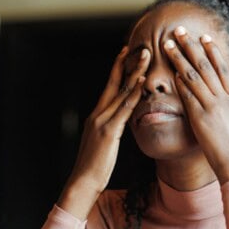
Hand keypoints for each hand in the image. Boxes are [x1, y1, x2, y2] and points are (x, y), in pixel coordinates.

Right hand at [58, 46, 149, 216]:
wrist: (82, 182)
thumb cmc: (94, 166)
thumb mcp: (103, 143)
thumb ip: (111, 128)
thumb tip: (119, 122)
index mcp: (97, 115)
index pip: (109, 87)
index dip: (118, 69)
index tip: (126, 53)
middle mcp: (98, 113)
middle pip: (114, 82)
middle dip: (127, 63)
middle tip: (139, 47)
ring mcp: (103, 120)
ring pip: (120, 91)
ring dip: (134, 72)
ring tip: (145, 56)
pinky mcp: (109, 131)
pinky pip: (124, 108)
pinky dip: (133, 93)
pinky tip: (141, 82)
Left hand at [164, 26, 228, 184]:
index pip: (223, 70)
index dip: (213, 52)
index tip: (204, 39)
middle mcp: (226, 99)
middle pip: (206, 66)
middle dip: (191, 46)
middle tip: (180, 31)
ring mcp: (213, 107)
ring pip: (194, 76)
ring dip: (179, 58)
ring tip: (167, 44)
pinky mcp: (201, 119)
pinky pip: (188, 96)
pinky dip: (179, 82)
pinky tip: (169, 71)